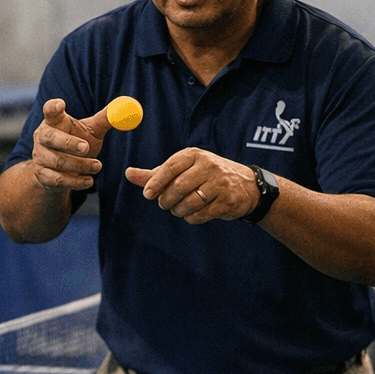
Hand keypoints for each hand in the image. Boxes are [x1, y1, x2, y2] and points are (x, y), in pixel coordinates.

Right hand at [28, 98, 109, 191]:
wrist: (61, 172)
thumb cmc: (77, 144)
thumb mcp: (91, 131)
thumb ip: (106, 119)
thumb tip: (127, 107)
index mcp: (54, 121)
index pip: (49, 110)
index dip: (53, 107)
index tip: (60, 105)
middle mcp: (43, 137)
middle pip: (50, 137)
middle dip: (69, 143)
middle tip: (86, 147)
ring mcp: (40, 156)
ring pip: (58, 161)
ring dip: (80, 165)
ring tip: (98, 166)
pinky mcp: (42, 175)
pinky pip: (58, 179)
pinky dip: (76, 182)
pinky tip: (89, 180)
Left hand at [125, 149, 261, 223]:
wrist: (246, 186)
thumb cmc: (205, 176)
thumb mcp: (182, 170)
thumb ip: (155, 174)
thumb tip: (128, 174)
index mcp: (194, 155)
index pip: (170, 167)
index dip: (156, 182)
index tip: (148, 195)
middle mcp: (208, 166)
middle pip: (178, 187)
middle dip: (167, 200)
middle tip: (165, 204)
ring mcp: (220, 184)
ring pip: (189, 203)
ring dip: (178, 211)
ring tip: (178, 209)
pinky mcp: (227, 201)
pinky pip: (201, 215)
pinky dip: (191, 218)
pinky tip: (192, 214)